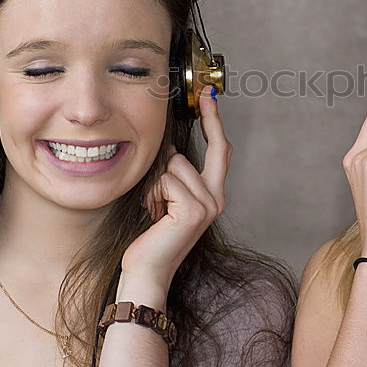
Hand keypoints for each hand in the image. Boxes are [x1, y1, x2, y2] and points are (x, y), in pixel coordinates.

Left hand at [117, 86, 229, 305]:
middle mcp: (216, 199)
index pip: (219, 153)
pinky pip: (168, 179)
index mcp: (212, 197)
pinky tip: (153, 212)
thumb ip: (175, 176)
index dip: (216, 124)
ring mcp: (209, 205)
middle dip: (211, 119)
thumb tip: (173, 148)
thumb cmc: (151, 238)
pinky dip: (154, 191)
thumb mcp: (166, 200)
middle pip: (216, 149)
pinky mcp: (194, 210)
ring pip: (177, 164)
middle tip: (206, 95)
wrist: (146, 271)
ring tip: (153, 206)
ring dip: (157, 181)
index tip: (209, 98)